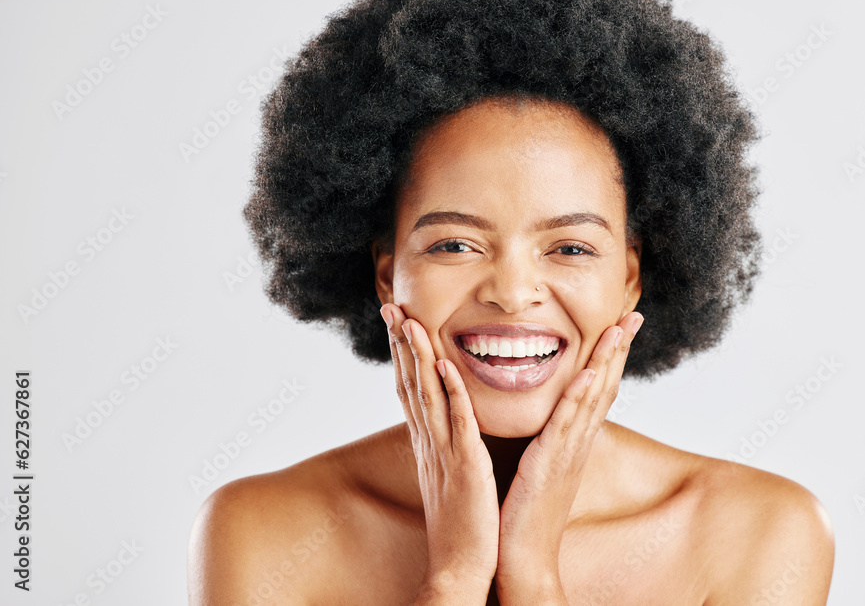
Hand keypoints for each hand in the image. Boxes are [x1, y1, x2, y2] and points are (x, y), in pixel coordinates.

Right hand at [380, 302, 498, 598]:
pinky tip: (443, 366)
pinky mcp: (464, 467)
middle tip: (390, 306)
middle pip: (409, 384)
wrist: (460, 568)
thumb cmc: (462, 524)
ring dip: (417, 357)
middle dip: (400, 344)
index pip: (410, 389)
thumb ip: (447, 446)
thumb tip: (447, 424)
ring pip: (427, 395)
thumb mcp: (449, 475)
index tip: (397, 320)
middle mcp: (429, 443)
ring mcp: (444, 453)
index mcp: (428, 444)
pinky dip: (450, 393)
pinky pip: (457, 424)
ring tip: (408, 321)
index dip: (402, 354)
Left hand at [495, 311, 643, 598]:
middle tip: (633, 313)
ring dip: (606, 361)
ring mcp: (566, 452)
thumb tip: (552, 416)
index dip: (611, 355)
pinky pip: (565, 426)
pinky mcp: (548, 465)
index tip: (621, 323)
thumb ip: (549, 438)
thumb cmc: (527, 511)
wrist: (523, 556)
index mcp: (573, 440)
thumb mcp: (542, 465)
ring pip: (591, 398)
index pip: (598, 388)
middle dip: (618, 348)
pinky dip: (579, 398)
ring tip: (617, 328)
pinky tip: (590, 373)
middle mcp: (577, 442)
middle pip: (605, 386)